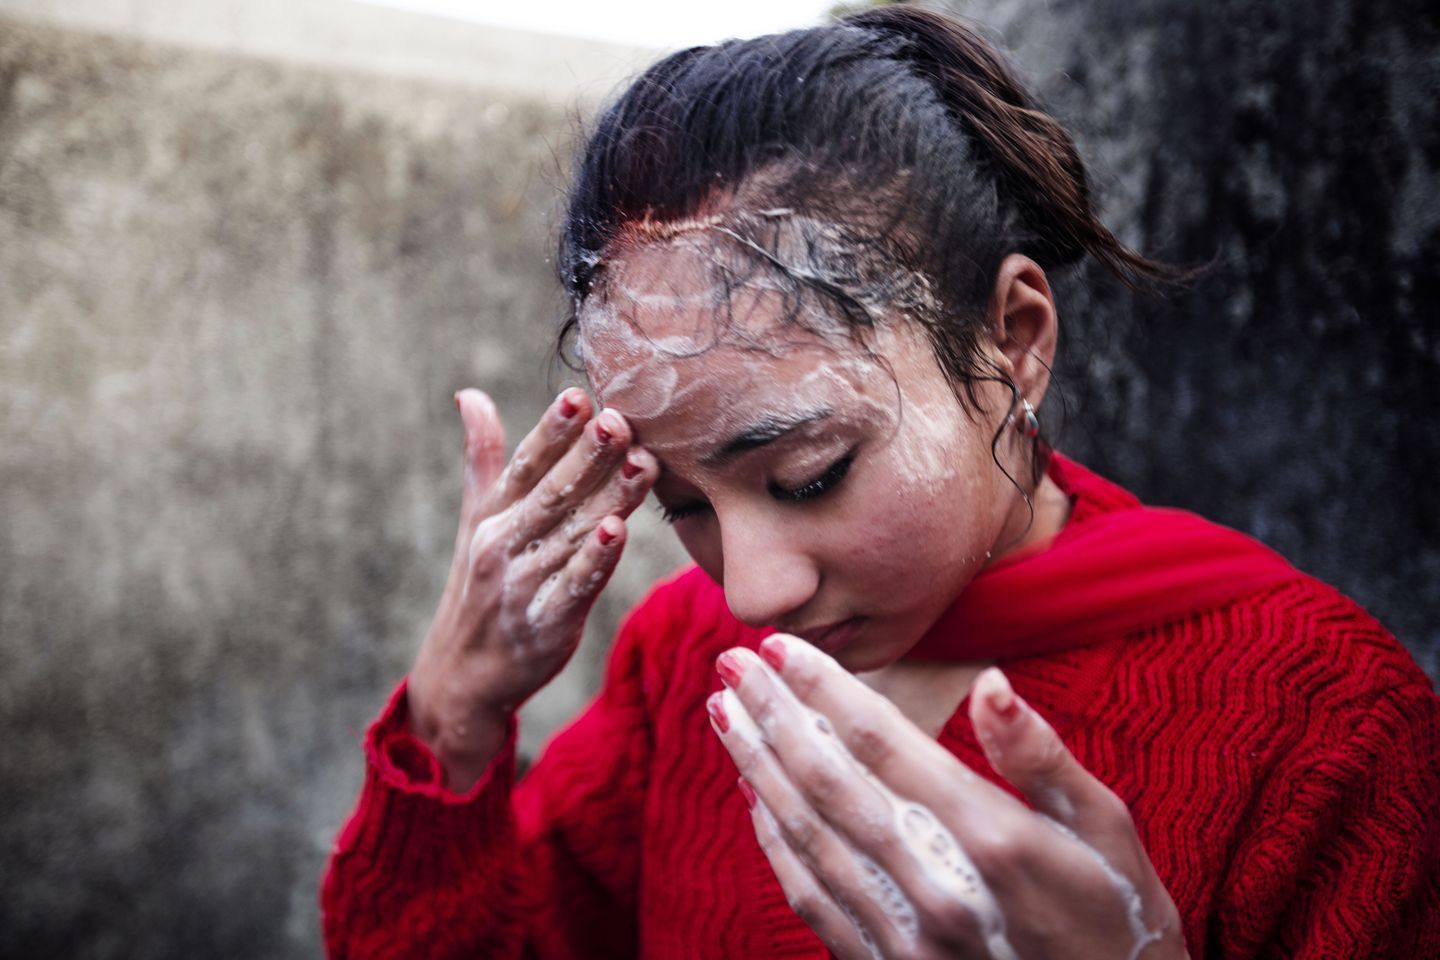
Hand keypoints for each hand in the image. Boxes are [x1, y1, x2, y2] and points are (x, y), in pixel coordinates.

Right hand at [408, 388, 655, 789]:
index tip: (580, 395)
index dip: (552, 430)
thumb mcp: (476, 520)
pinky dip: (594, 560)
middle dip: (588, 454)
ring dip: (610, 497)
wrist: (462, 676)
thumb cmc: (480, 586)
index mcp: (492, 514)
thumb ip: (483, 458)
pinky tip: (619, 531)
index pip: (525, 463)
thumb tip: (471, 395)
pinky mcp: (544, 624)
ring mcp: (521, 585)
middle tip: (621, 418)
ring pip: (572, 534)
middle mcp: (503, 544)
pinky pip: (573, 587)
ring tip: (644, 461)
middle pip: (553, 492)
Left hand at [708, 636, 1188, 959]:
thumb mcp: (1107, 829)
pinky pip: (815, 899)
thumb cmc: (1118, 915)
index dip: (824, 688)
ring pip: (809, 836)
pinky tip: (755, 798)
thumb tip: (989, 682)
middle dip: (773, 715)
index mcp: (990, 836)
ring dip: (760, 768)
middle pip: (830, 782)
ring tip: (725, 714)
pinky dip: (776, 844)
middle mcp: (937, 885)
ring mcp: (907, 934)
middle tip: (729, 662)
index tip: (781, 646)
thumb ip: (1041, 758)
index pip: (882, 743)